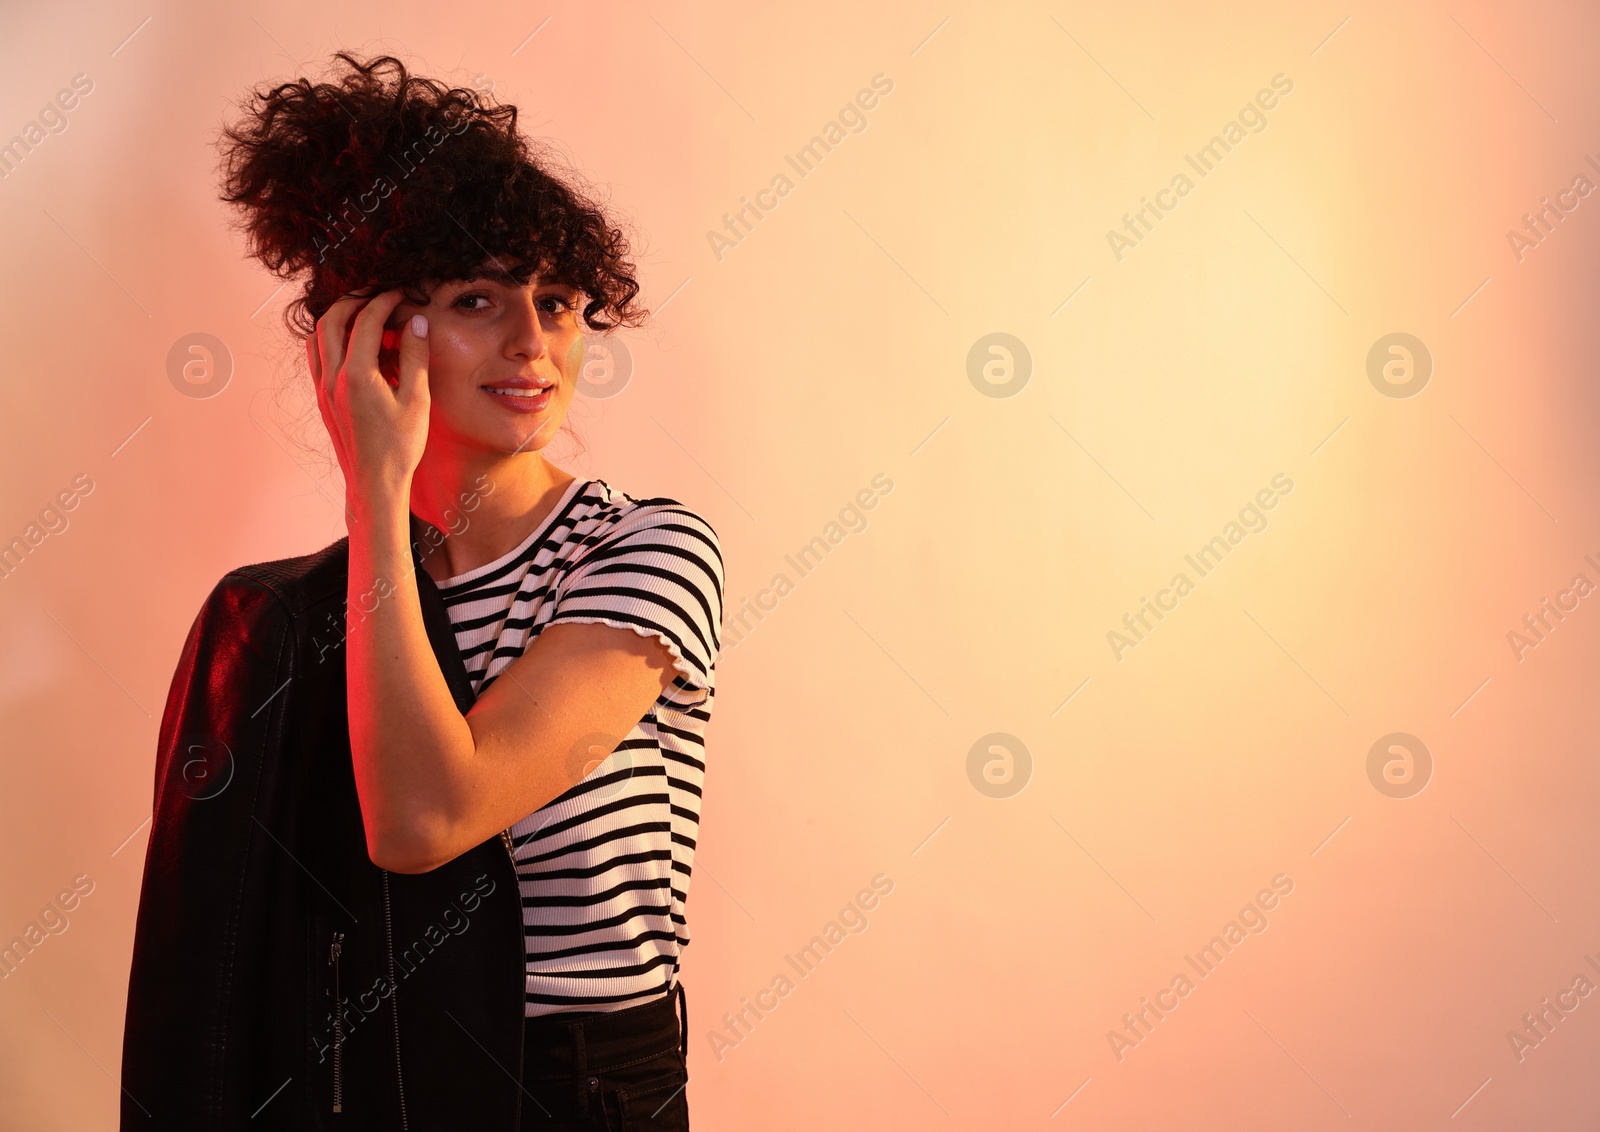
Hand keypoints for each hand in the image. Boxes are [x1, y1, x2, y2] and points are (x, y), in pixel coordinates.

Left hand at [306, 290, 430, 505]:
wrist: (374, 483)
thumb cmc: (399, 447)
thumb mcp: (417, 400)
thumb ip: (415, 357)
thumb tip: (417, 323)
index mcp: (357, 375)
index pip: (365, 321)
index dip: (383, 301)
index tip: (399, 294)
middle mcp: (332, 377)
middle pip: (332, 319)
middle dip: (354, 300)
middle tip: (377, 295)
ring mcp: (323, 388)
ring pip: (318, 336)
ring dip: (338, 318)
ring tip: (362, 315)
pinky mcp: (322, 399)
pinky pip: (317, 356)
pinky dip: (331, 339)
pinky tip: (352, 345)